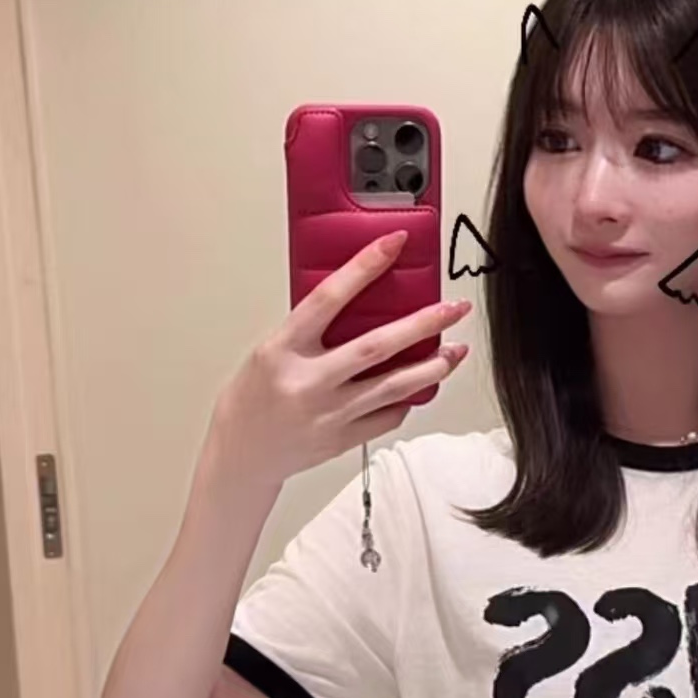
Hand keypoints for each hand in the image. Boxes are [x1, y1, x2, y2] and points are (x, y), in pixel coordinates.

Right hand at [209, 230, 469, 487]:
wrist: (242, 453)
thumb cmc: (254, 396)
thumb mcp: (271, 350)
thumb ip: (310, 328)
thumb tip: (359, 298)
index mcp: (284, 349)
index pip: (329, 298)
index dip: (364, 267)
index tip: (393, 244)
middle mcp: (309, 382)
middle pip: (377, 346)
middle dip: (423, 324)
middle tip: (453, 308)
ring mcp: (328, 414)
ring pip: (394, 386)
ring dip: (432, 366)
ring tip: (456, 350)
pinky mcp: (343, 439)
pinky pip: (388, 416)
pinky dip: (409, 398)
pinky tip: (423, 385)